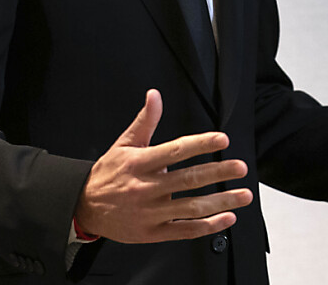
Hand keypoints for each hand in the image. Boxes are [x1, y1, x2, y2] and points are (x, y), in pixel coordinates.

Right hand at [74, 89, 252, 242]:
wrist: (84, 207)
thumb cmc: (108, 173)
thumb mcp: (123, 144)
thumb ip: (145, 121)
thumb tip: (155, 95)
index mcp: (140, 163)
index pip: (175, 150)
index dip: (200, 144)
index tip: (221, 139)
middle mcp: (146, 187)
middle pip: (188, 179)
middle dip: (218, 173)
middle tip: (240, 167)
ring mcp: (150, 212)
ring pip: (191, 208)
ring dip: (221, 202)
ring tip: (243, 195)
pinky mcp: (152, 233)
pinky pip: (184, 230)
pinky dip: (207, 226)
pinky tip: (226, 218)